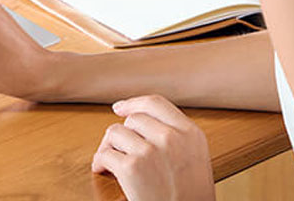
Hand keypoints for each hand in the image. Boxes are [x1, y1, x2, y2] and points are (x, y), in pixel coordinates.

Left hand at [91, 95, 214, 200]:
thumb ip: (175, 135)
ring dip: (109, 147)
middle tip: (118, 148)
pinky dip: (99, 163)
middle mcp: (172, 138)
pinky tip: (102, 169)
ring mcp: (151, 151)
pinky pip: (105, 154)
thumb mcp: (194, 159)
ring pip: (116, 132)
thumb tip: (138, 117)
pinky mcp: (132, 168)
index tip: (120, 108)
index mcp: (191, 134)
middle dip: (123, 133)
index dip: (133, 103)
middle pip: (133, 118)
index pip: (155, 103)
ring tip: (112, 161)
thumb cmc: (190, 199)